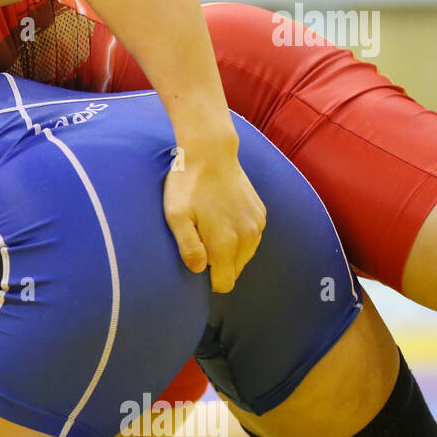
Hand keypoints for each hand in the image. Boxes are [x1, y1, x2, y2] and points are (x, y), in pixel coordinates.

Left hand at [162, 136, 265, 292]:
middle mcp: (247, 238)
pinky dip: (239, 235)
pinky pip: (251, 238)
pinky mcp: (261, 213)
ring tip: (211, 228)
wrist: (211, 152)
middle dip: (219, 265)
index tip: (197, 264)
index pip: (224, 284)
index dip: (209, 280)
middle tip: (200, 242)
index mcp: (226, 243)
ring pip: (245, 256)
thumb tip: (199, 270)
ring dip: (230, 251)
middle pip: (235, 271)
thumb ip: (188, 247)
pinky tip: (223, 217)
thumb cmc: (187, 185)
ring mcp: (257, 225)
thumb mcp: (176, 216)